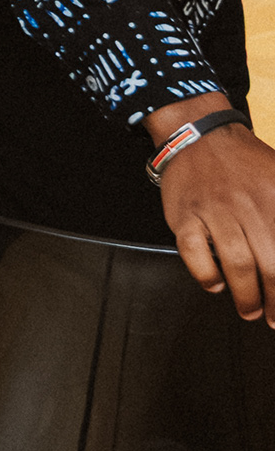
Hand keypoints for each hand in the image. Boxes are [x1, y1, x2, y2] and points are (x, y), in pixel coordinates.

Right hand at [150, 99, 274, 319]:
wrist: (198, 134)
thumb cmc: (244, 162)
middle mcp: (247, 207)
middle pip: (269, 266)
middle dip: (274, 299)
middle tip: (274, 316)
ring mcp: (213, 211)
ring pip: (236, 264)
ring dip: (245, 296)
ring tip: (249, 311)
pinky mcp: (185, 215)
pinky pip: (193, 252)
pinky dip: (205, 274)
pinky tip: (215, 284)